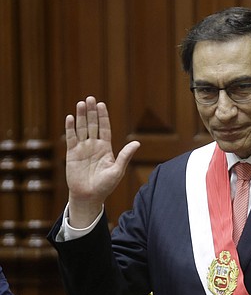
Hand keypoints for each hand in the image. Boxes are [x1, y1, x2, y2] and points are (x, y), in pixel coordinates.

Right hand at [64, 96, 139, 227]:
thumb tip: (137, 143)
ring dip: (80, 116)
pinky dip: (70, 128)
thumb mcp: (118, 170)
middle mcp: (94, 146)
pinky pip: (71, 138)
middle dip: (91, 112)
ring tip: (81, 103)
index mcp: (106, 149)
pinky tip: (70, 117)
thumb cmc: (105, 185)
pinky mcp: (72, 153)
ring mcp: (82, 149)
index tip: (101, 105)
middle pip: (92, 125)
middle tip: (90, 98)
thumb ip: (125, 156)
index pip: (104, 128)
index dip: (103, 117)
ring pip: (81, 128)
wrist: (89, 196)